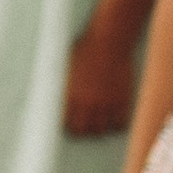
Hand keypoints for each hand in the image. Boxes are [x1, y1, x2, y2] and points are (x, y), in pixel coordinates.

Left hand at [64, 18, 138, 140]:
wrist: (108, 42)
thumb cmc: (84, 49)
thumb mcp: (64, 65)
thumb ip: (61, 85)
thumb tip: (50, 96)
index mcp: (69, 95)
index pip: (64, 123)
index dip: (66, 125)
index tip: (67, 124)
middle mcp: (87, 103)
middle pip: (82, 130)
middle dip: (81, 130)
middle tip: (83, 126)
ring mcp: (106, 104)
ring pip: (101, 130)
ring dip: (98, 128)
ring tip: (97, 123)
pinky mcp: (122, 102)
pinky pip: (120, 124)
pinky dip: (116, 124)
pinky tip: (113, 118)